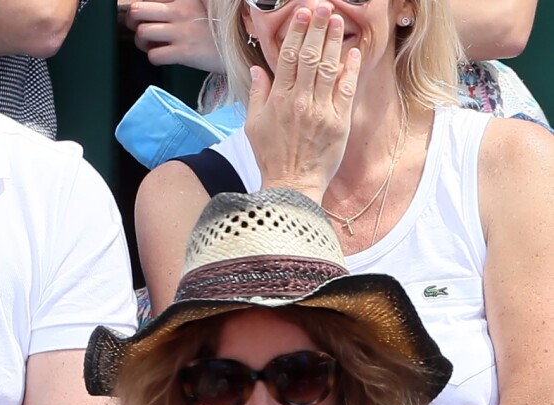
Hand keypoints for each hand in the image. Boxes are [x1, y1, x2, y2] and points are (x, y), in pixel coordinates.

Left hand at [126, 0, 222, 71]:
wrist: (244, 47)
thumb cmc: (222, 31)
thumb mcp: (203, 7)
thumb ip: (181, 6)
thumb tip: (163, 9)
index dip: (139, 7)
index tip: (140, 15)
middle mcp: (179, 12)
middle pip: (137, 11)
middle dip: (132, 22)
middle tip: (138, 29)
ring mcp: (181, 33)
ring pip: (142, 33)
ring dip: (141, 42)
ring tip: (150, 45)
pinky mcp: (184, 53)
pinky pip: (155, 56)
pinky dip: (153, 58)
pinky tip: (162, 58)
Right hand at [246, 5, 360, 204]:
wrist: (292, 185)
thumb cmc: (272, 157)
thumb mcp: (253, 126)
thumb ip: (257, 95)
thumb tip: (259, 70)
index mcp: (279, 100)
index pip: (290, 58)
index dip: (298, 33)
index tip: (303, 14)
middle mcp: (300, 102)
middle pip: (311, 57)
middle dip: (317, 29)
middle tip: (322, 8)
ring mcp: (321, 111)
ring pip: (329, 69)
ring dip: (334, 42)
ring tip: (337, 20)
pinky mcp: (339, 123)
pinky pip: (345, 90)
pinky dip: (350, 70)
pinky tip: (353, 53)